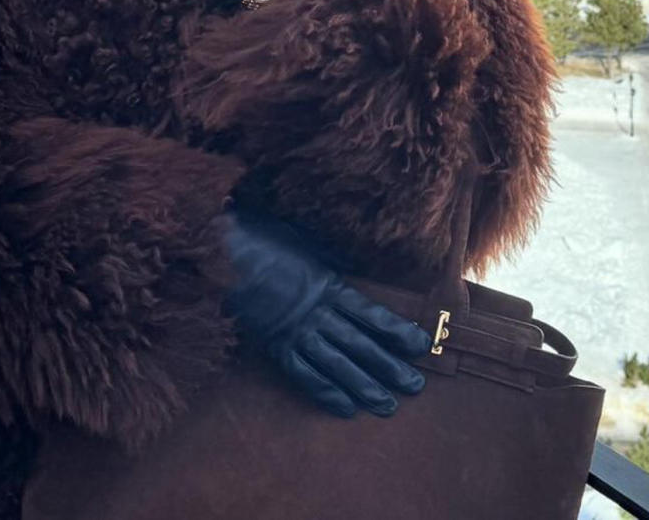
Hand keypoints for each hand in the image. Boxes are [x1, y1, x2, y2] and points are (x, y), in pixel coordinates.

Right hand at [220, 211, 430, 418]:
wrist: (227, 255)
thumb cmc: (267, 240)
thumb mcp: (307, 244)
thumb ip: (331, 260)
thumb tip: (350, 267)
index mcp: (329, 285)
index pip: (370, 313)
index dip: (396, 330)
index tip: (421, 344)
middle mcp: (318, 313)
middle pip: (360, 343)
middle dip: (389, 365)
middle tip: (414, 385)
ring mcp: (297, 332)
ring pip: (337, 364)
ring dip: (363, 385)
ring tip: (386, 405)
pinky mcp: (277, 347)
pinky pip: (304, 375)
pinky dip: (325, 392)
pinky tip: (345, 408)